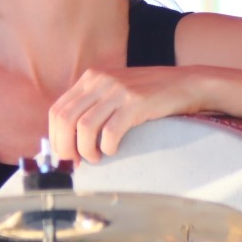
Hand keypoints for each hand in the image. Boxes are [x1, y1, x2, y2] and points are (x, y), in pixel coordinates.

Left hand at [48, 66, 206, 162]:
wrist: (185, 83)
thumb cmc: (149, 94)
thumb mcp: (115, 91)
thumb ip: (93, 106)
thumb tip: (70, 138)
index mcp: (90, 78)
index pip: (57, 111)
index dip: (55, 138)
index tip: (64, 156)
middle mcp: (99, 81)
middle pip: (65, 120)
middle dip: (66, 148)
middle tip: (77, 163)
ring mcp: (117, 90)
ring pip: (84, 127)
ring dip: (86, 150)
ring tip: (97, 158)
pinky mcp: (135, 102)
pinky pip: (110, 131)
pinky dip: (108, 147)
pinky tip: (114, 150)